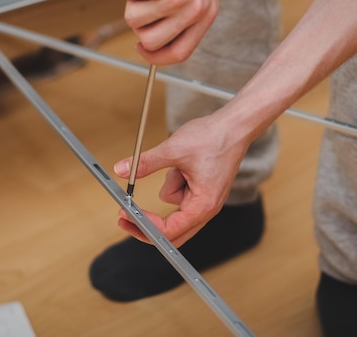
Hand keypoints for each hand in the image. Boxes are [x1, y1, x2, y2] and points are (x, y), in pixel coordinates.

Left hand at [113, 114, 248, 245]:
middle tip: (125, 215)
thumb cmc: (214, 138)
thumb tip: (122, 170)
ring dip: (170, 183)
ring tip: (181, 162)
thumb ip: (146, 163)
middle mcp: (206, 208)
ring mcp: (206, 200)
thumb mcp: (173, 149)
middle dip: (149, 222)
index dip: (144, 226)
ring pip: (173, 201)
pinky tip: (185, 163)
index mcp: (203, 205)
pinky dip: (176, 178)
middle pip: (173, 231)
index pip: (169, 230)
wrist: (234, 126)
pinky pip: (180, 191)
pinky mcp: (203, 190)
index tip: (126, 217)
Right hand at [121, 0, 218, 64]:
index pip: (181, 52)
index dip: (158, 57)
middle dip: (141, 25)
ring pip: (133, 21)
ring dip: (134, 0)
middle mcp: (193, 9)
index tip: (143, 49)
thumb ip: (183, 16)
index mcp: (206, 13)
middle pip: (152, 42)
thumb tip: (155, 43)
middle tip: (145, 1)